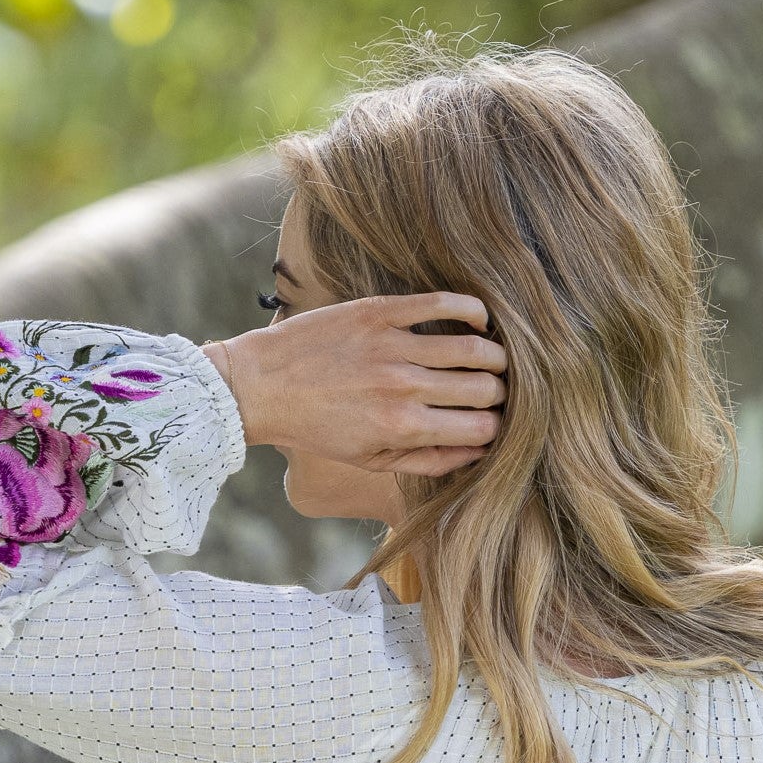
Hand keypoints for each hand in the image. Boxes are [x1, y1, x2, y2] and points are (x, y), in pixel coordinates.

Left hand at [201, 294, 506, 478]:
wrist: (260, 386)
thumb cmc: (316, 429)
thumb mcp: (369, 459)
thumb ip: (427, 459)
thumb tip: (477, 452)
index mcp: (403, 427)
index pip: (481, 427)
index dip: (497, 427)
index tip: (495, 421)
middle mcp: (403, 386)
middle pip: (485, 387)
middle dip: (502, 392)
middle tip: (499, 390)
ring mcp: (391, 345)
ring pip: (473, 346)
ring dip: (496, 354)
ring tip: (495, 357)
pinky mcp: (378, 311)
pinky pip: (441, 302)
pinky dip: (471, 309)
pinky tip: (479, 318)